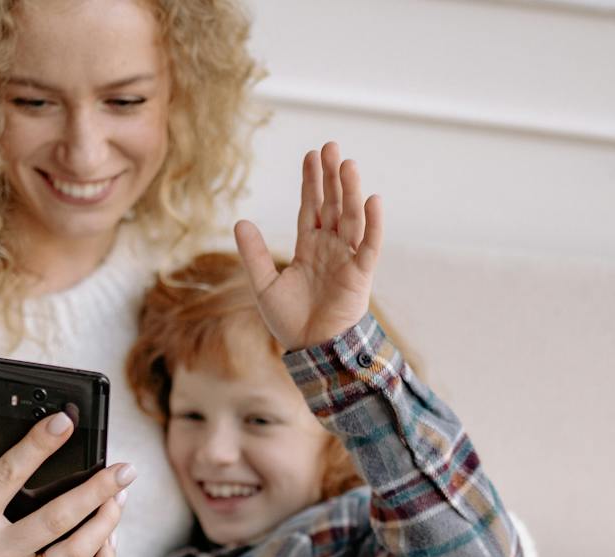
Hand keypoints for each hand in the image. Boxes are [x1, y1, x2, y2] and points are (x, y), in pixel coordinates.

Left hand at [233, 141, 384, 350]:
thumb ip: (255, 254)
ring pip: (351, 218)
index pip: (311, 207)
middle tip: (331, 147)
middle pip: (332, 205)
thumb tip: (240, 221)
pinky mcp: (361, 275)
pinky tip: (372, 201)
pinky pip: (369, 246)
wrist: (312, 350)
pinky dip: (373, 224)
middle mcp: (330, 248)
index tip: (311, 155)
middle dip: (331, 177)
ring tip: (347, 164)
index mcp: (309, 247)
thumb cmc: (290, 322)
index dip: (311, 182)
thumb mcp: (264, 285)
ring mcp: (347, 259)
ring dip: (350, 192)